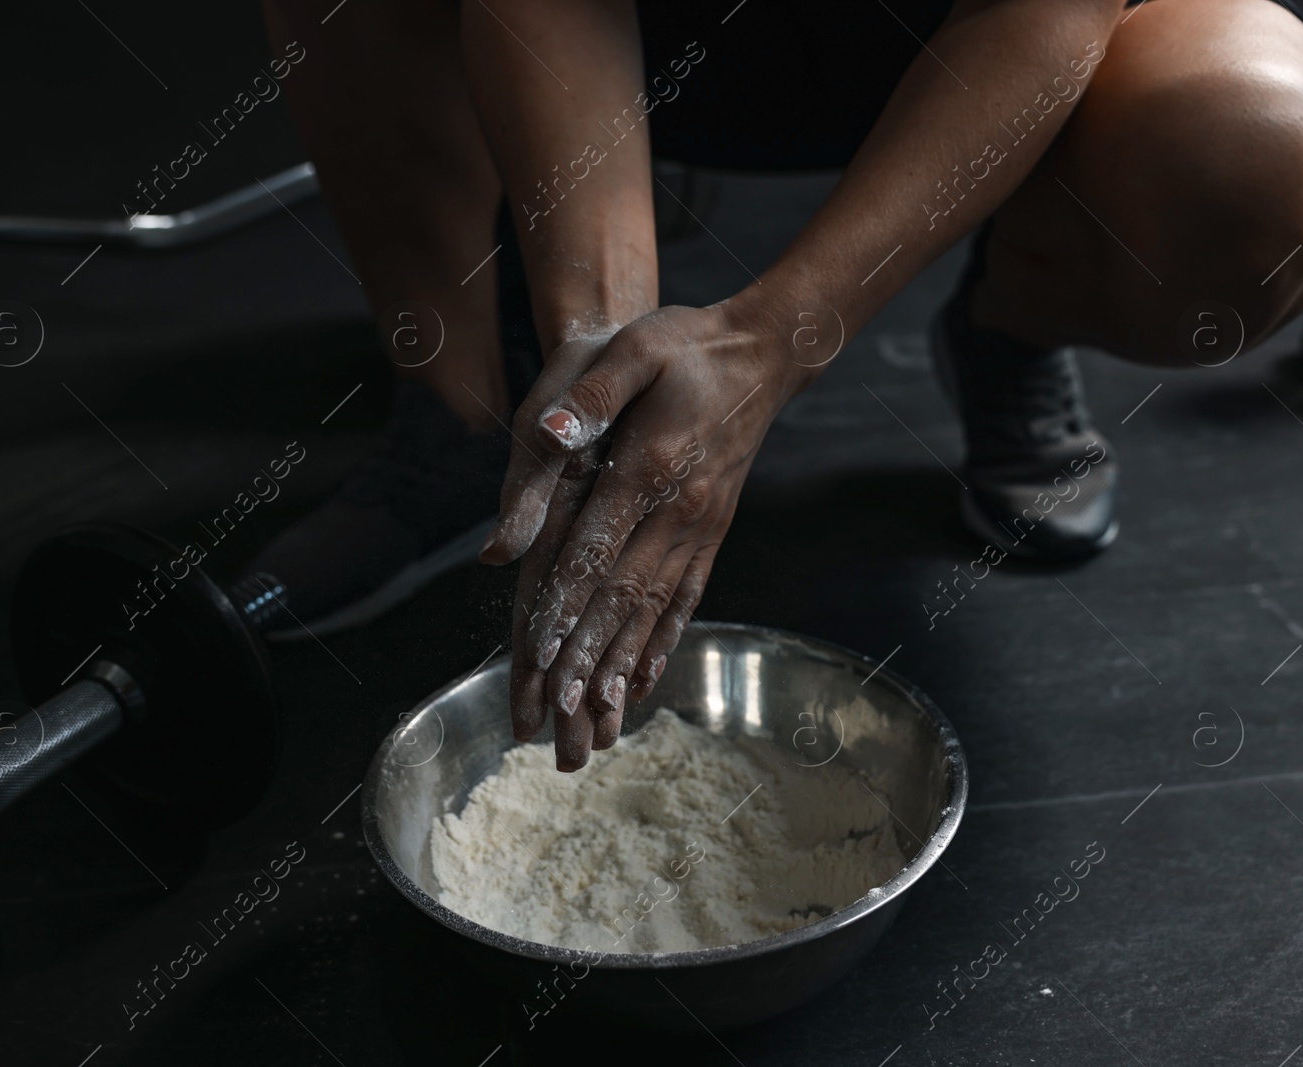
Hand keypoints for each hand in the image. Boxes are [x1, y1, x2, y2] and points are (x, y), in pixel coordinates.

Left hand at [481, 301, 801, 769]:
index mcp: (651, 465)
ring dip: (622, 668)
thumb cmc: (685, 345)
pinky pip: (686, 600)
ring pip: (655, 611)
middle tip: (559, 717)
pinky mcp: (713, 534)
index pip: (598, 549)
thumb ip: (589, 394)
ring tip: (596, 724)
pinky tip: (644, 683)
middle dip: (589, 661)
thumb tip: (548, 433)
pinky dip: (662, 644)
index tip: (539, 657)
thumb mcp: (632, 348)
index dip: (565, 605)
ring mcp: (702, 527)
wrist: (763, 352)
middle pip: (624, 598)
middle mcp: (680, 509)